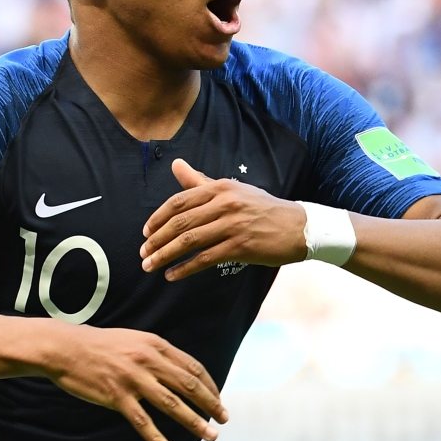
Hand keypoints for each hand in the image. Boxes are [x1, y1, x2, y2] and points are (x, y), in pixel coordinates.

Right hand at [48, 324, 226, 440]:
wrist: (66, 348)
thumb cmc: (100, 345)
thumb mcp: (134, 340)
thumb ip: (157, 354)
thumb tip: (179, 370)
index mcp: (155, 345)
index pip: (192, 367)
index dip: (209, 385)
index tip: (218, 399)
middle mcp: (148, 360)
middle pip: (188, 385)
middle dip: (210, 403)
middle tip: (224, 418)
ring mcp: (133, 379)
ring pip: (171, 404)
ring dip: (194, 422)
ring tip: (210, 435)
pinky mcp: (116, 396)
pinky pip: (142, 421)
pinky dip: (157, 439)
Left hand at [140, 159, 307, 280]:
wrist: (297, 227)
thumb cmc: (262, 208)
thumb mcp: (232, 190)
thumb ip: (201, 181)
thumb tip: (175, 164)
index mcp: (220, 187)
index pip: (180, 200)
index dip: (159, 217)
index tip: (146, 231)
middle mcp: (225, 203)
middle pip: (181, 222)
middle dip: (157, 239)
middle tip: (142, 253)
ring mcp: (233, 225)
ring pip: (189, 241)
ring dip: (165, 255)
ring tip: (150, 266)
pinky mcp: (241, 246)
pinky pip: (205, 259)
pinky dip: (185, 268)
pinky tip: (172, 275)